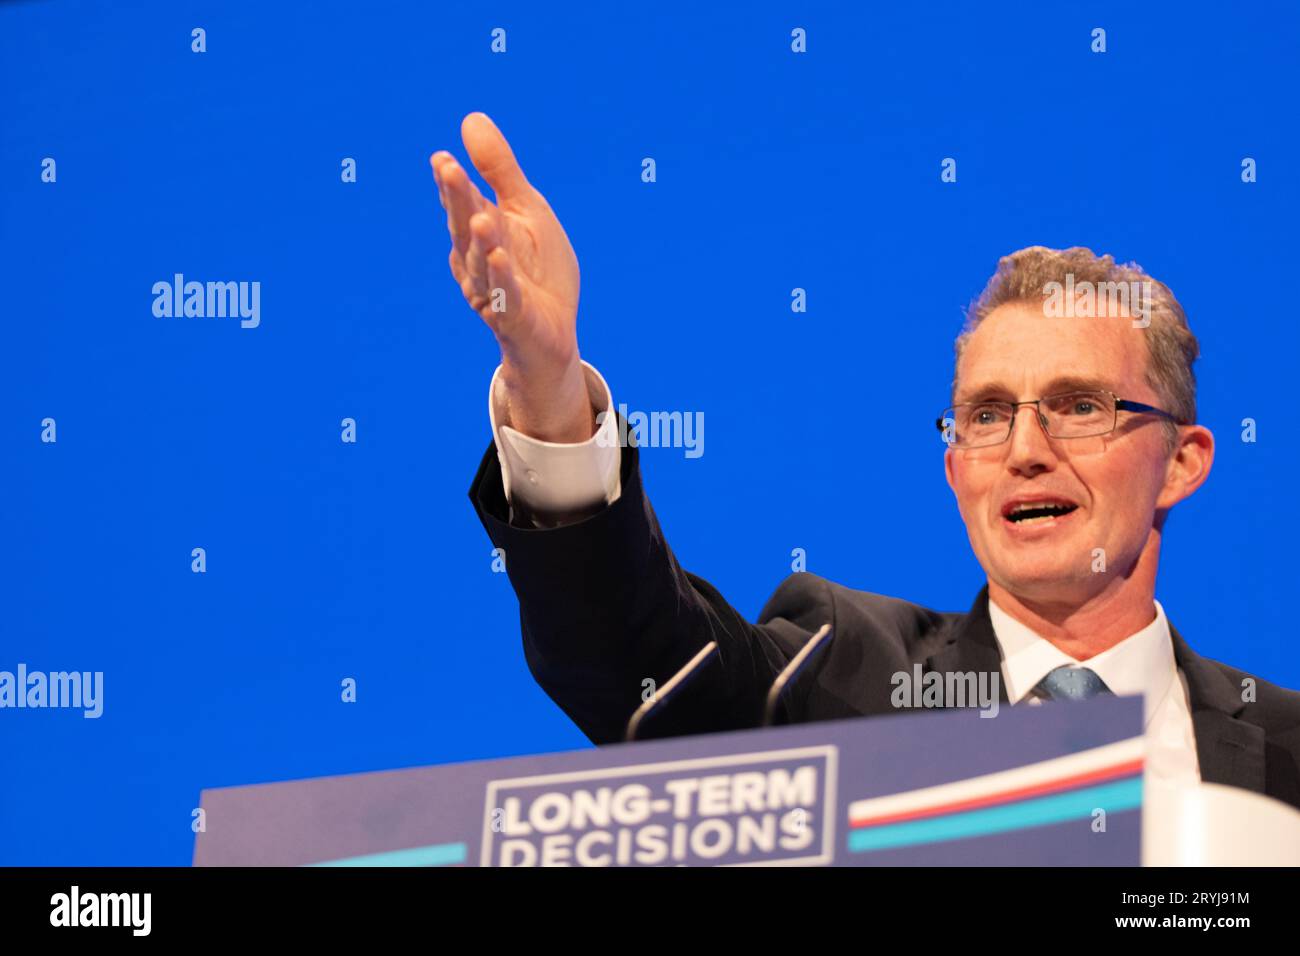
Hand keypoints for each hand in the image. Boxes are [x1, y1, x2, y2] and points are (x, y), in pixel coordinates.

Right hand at [432, 112, 593, 442]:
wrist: (552, 332)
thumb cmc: (536, 269)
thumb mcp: (526, 210)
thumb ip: (499, 170)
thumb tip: (470, 118)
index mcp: (481, 232)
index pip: (464, 203)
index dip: (454, 184)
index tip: (444, 159)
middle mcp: (479, 260)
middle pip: (466, 227)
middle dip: (458, 201)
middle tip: (446, 169)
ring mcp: (495, 290)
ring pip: (484, 262)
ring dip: (481, 241)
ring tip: (480, 217)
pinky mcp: (515, 317)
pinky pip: (507, 297)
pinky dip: (503, 278)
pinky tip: (500, 258)